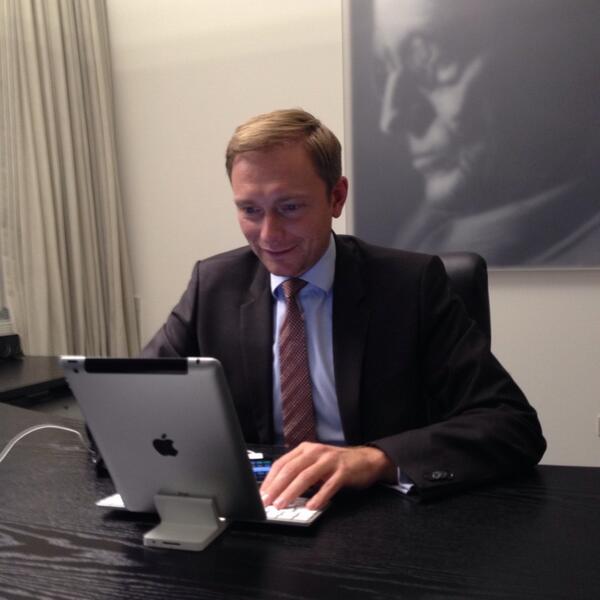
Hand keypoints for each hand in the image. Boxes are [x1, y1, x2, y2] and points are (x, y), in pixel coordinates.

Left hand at [259, 442, 396, 510]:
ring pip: (306, 476)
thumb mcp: (315, 463)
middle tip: (267, 502)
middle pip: (291, 469)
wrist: (367, 460)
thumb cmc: (337, 464)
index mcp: (305, 449)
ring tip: (283, 505)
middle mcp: (316, 452)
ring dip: (292, 492)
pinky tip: (311, 506)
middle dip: (277, 487)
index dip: (270, 479)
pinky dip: (319, 496)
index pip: (282, 463)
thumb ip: (299, 472)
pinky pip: (329, 485)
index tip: (261, 494)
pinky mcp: (343, 471)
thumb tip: (278, 491)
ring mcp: (330, 461)